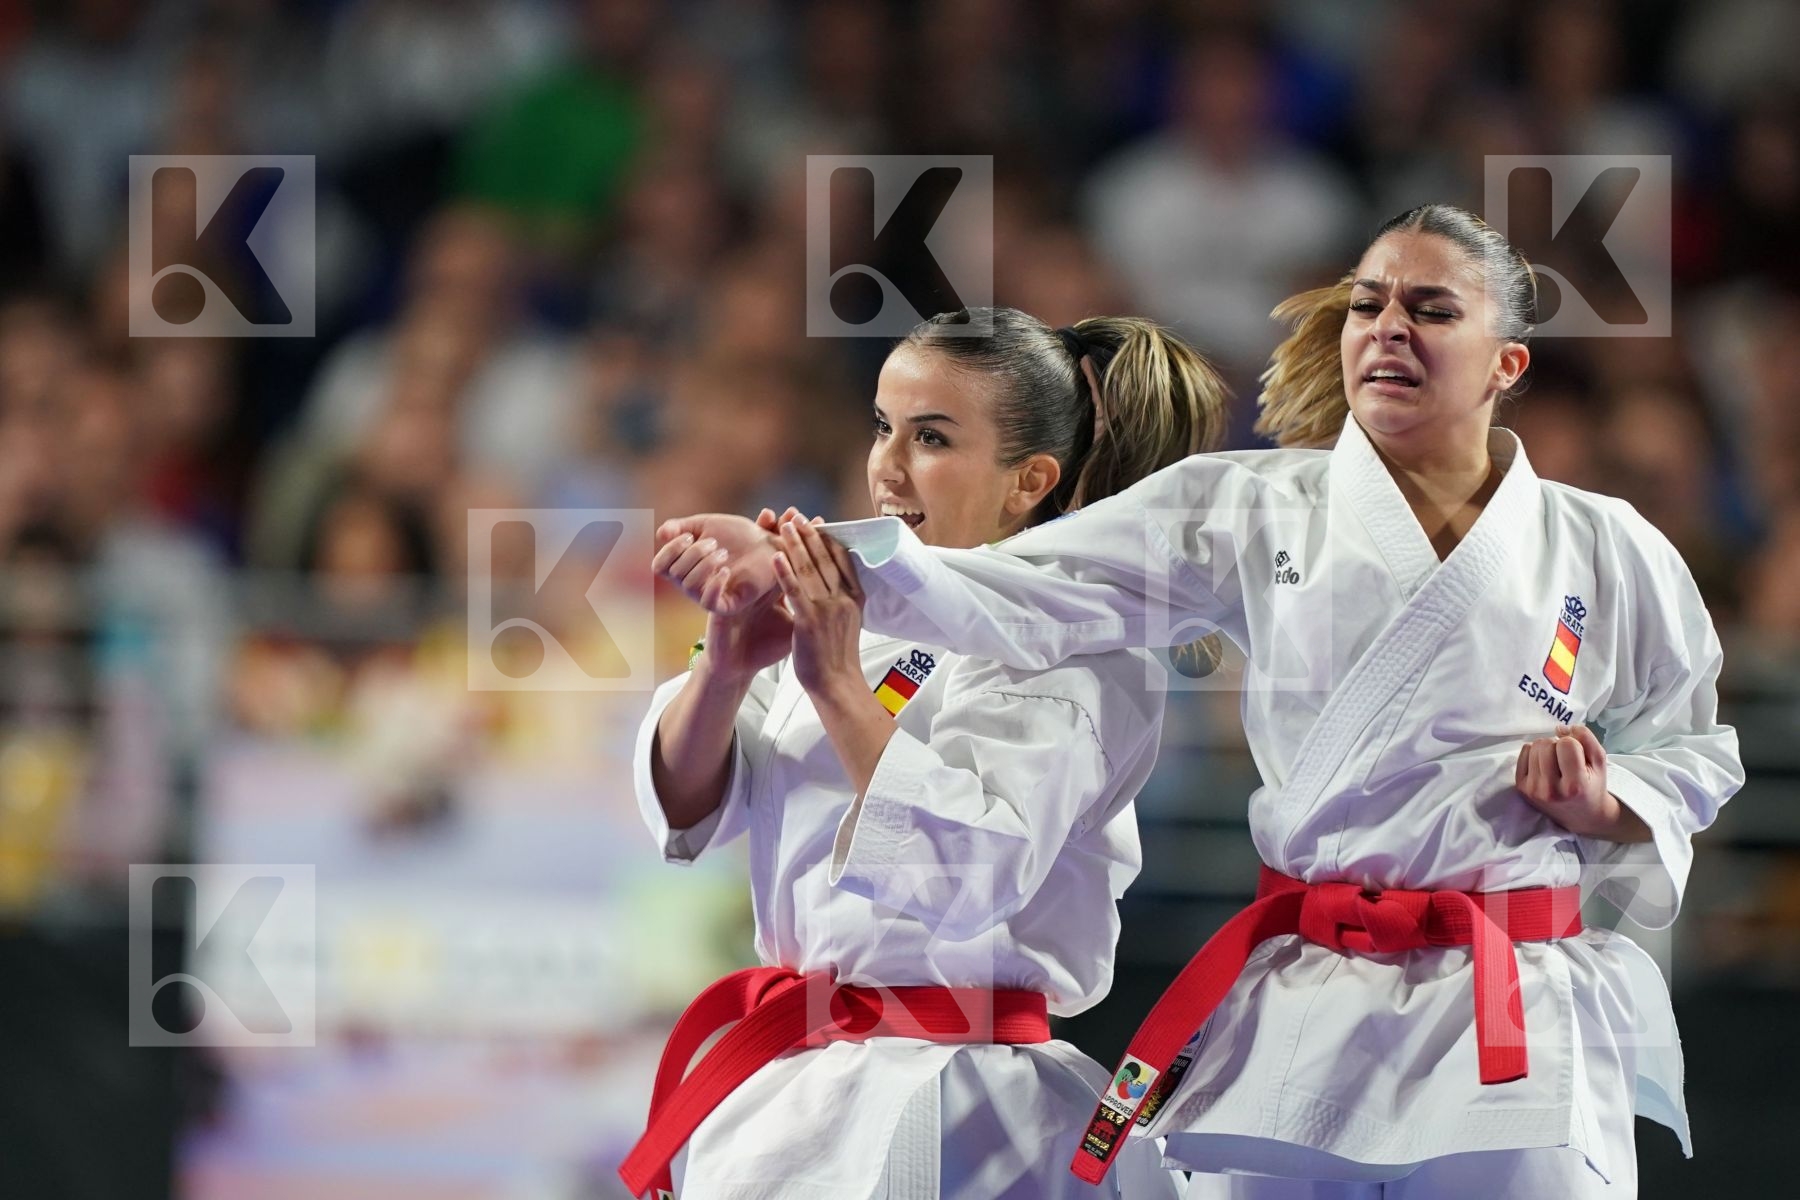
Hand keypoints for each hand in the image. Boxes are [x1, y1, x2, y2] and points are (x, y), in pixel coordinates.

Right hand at [653, 512, 780, 614]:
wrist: (768, 544)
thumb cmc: (737, 535)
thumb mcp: (705, 524)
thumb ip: (681, 527)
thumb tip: (660, 534)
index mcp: (684, 566)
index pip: (659, 566)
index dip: (670, 550)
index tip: (690, 536)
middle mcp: (692, 584)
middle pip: (675, 573)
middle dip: (693, 553)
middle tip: (715, 543)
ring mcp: (709, 595)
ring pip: (689, 586)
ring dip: (705, 564)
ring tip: (724, 553)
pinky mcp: (727, 605)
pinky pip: (709, 602)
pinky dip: (714, 584)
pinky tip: (727, 570)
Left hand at [771, 515, 866, 699]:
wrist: (837, 684)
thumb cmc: (838, 656)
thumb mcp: (849, 622)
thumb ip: (843, 600)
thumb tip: (838, 582)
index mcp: (854, 598)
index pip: (842, 560)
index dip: (828, 539)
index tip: (818, 523)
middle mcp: (843, 599)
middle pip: (825, 559)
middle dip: (810, 534)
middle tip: (797, 516)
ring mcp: (827, 610)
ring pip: (809, 569)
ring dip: (795, 544)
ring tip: (784, 526)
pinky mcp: (809, 622)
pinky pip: (794, 591)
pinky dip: (784, 571)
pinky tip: (774, 556)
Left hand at [1515, 724, 1649, 842]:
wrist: (1583, 815)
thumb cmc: (1593, 785)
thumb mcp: (1599, 761)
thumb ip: (1585, 738)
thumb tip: (1558, 728)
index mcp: (1574, 785)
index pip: (1567, 744)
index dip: (1574, 744)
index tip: (1579, 756)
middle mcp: (1550, 790)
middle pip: (1546, 743)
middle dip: (1558, 745)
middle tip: (1567, 759)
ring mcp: (1533, 789)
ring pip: (1533, 746)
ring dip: (1546, 748)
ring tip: (1557, 762)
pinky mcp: (1521, 787)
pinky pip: (1523, 753)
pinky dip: (1534, 753)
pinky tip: (1545, 765)